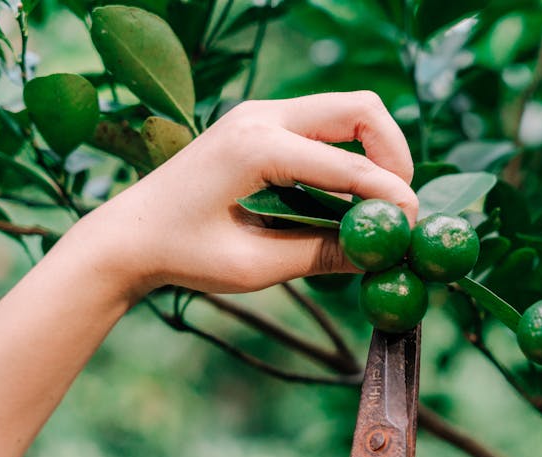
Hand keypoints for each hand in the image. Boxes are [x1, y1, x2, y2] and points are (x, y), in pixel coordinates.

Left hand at [69, 91, 418, 299]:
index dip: (390, 196)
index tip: (413, 226)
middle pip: (361, 108)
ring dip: (375, 151)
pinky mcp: (260, 124)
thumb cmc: (182, 253)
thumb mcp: (254, 265)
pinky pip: (325, 126)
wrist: (128, 235)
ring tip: (379, 204)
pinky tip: (346, 199)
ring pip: (347, 110)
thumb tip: (380, 255)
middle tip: (401, 204)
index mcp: (256, 146)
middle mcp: (261, 115)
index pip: (349, 165)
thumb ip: (321, 254)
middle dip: (394, 154)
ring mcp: (260, 113)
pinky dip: (349, 155)